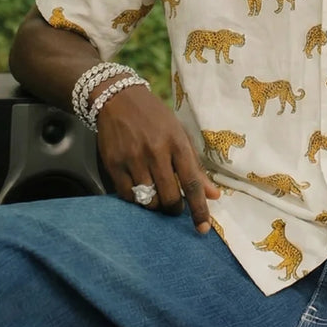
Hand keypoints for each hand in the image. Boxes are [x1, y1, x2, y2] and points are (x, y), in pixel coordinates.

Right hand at [96, 85, 219, 231]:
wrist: (118, 98)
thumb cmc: (155, 117)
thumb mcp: (179, 134)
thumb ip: (195, 165)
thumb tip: (213, 195)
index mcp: (177, 142)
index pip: (192, 182)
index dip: (200, 209)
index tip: (203, 229)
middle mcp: (155, 152)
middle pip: (170, 197)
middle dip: (175, 209)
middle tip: (175, 205)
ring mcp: (133, 159)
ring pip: (149, 200)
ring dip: (156, 205)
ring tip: (157, 195)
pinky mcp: (113, 164)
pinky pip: (128, 196)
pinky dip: (137, 200)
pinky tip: (140, 190)